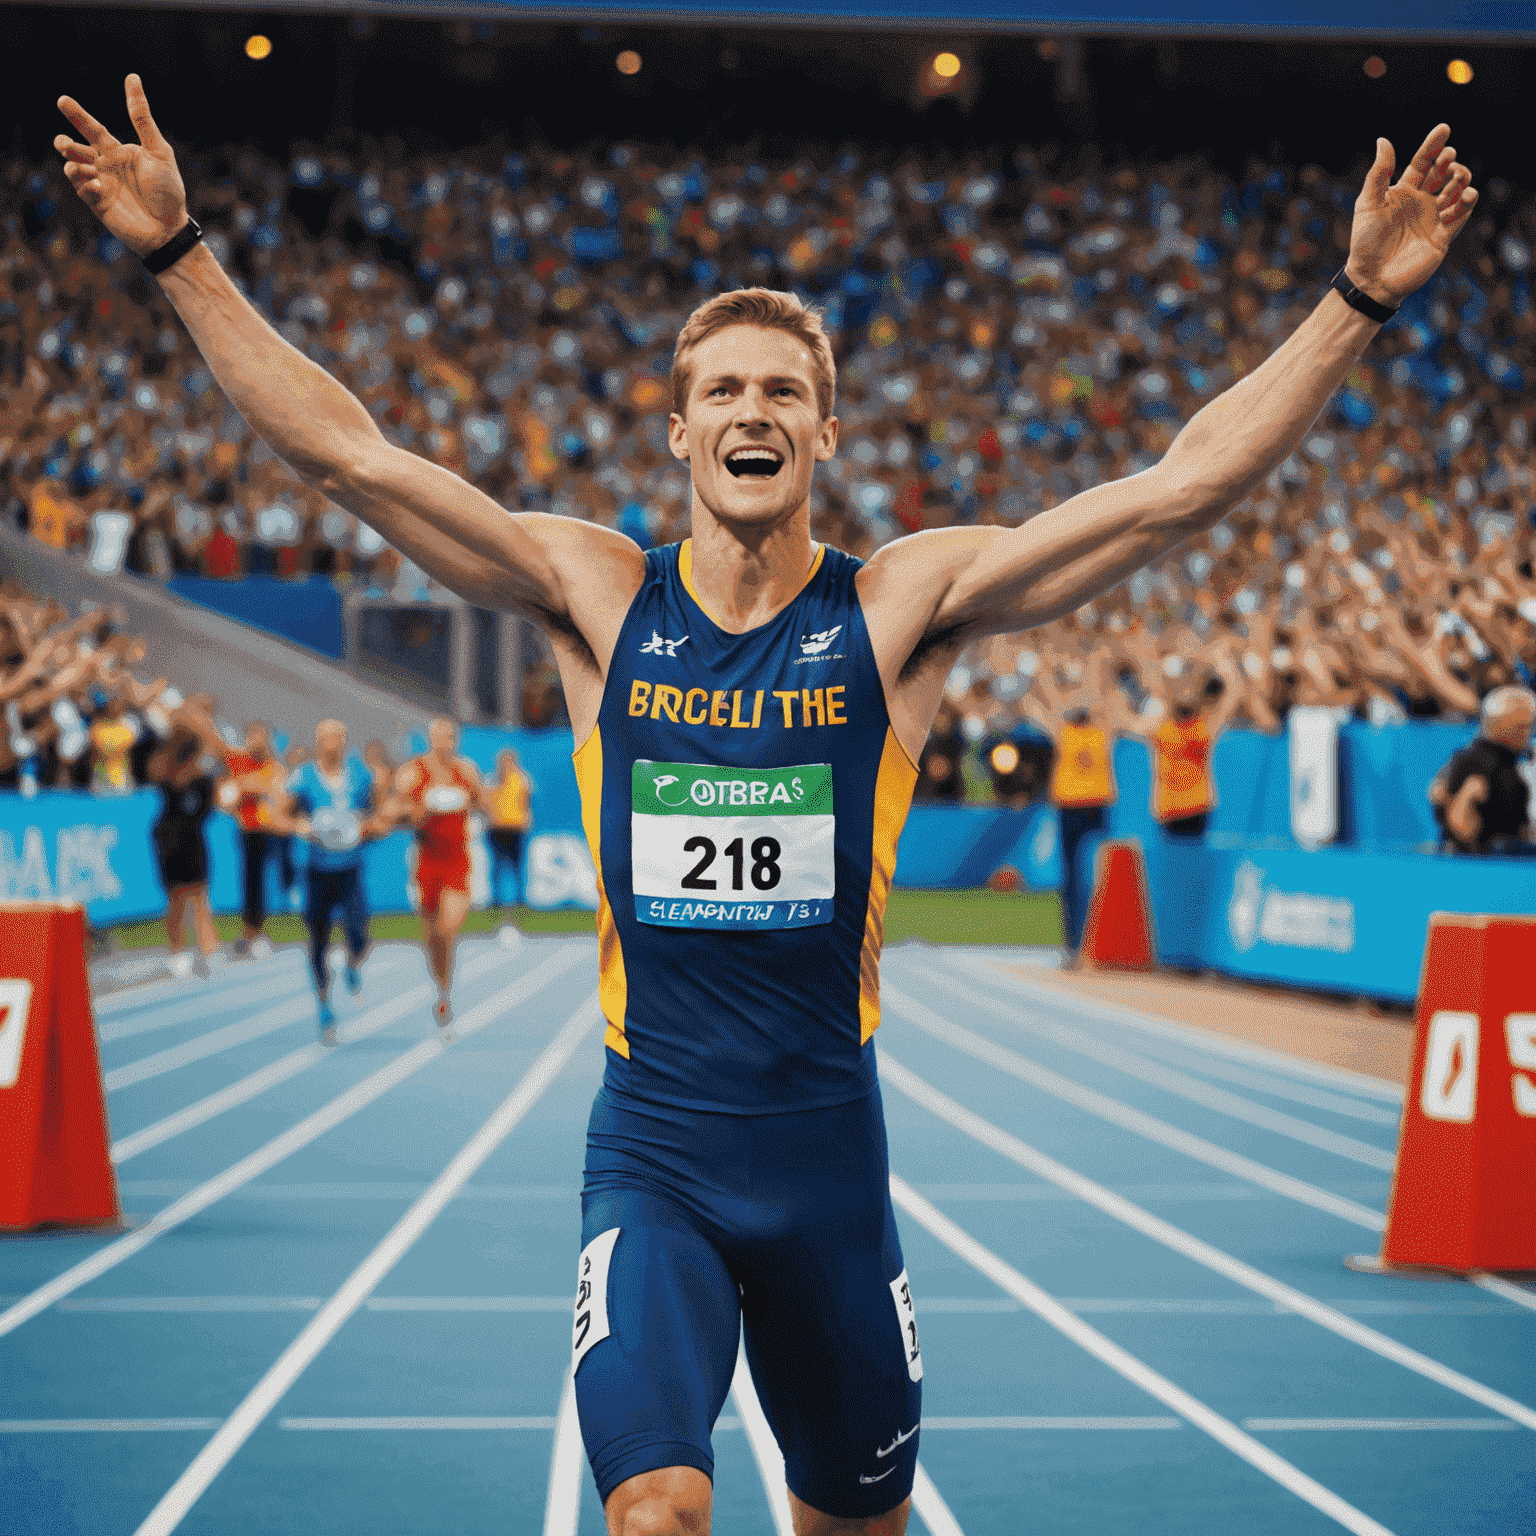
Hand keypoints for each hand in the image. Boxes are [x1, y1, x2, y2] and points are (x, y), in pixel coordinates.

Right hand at [54, 75, 186, 257]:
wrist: (170, 229)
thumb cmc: (168, 190)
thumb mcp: (158, 151)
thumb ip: (142, 118)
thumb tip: (132, 78)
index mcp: (117, 151)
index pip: (93, 128)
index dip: (77, 115)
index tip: (62, 100)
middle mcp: (105, 166)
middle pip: (75, 148)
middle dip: (65, 144)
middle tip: (65, 144)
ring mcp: (100, 185)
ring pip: (73, 168)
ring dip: (73, 164)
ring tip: (86, 166)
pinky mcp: (98, 204)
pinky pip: (82, 189)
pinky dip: (85, 184)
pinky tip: (98, 187)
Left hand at [1345, 125, 1476, 305]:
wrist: (1371, 278)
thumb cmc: (1364, 242)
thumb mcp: (1368, 204)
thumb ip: (1378, 173)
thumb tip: (1384, 140)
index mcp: (1404, 192)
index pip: (1423, 163)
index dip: (1433, 145)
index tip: (1444, 128)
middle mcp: (1421, 202)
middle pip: (1442, 173)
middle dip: (1448, 161)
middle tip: (1447, 157)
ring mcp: (1434, 218)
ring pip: (1456, 190)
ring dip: (1460, 178)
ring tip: (1456, 175)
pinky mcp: (1443, 236)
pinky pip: (1461, 215)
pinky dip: (1467, 202)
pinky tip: (1466, 194)